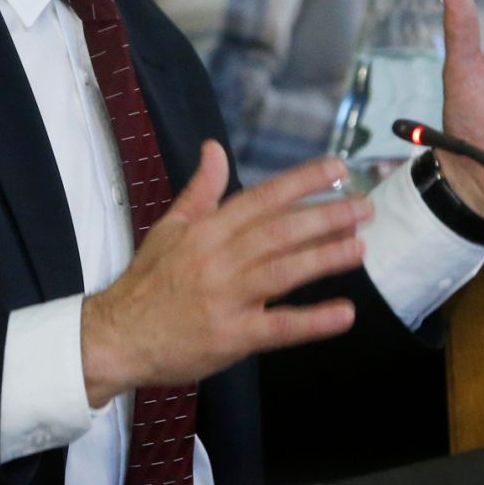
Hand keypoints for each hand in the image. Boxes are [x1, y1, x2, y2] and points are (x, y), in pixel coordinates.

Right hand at [80, 142, 369, 406]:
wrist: (118, 337)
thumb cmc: (148, 283)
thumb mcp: (168, 228)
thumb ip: (200, 190)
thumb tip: (214, 147)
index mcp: (206, 230)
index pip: (260, 198)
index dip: (301, 182)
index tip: (337, 170)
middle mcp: (218, 259)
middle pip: (278, 232)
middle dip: (325, 217)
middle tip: (365, 208)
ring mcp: (226, 299)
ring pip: (282, 272)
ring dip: (324, 258)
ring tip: (360, 247)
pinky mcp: (232, 337)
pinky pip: (278, 327)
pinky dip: (312, 321)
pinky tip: (344, 313)